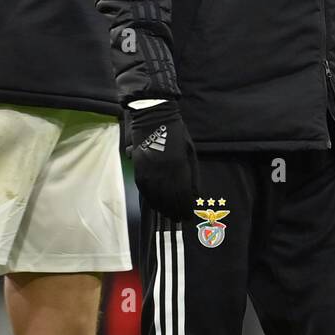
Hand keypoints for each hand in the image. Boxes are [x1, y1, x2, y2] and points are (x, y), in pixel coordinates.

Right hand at [127, 101, 198, 221]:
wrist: (153, 116)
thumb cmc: (177, 132)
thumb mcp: (190, 151)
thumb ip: (193, 174)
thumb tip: (195, 195)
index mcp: (179, 166)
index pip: (183, 195)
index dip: (186, 208)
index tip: (188, 216)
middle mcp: (163, 172)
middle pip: (170, 199)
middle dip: (176, 211)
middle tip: (180, 219)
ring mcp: (149, 171)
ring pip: (156, 197)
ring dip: (163, 209)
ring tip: (169, 215)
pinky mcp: (138, 169)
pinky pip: (144, 190)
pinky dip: (151, 200)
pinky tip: (156, 206)